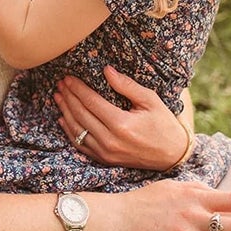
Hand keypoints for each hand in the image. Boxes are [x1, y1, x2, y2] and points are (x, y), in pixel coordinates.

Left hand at [55, 66, 187, 169]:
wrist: (172, 156)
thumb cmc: (163, 125)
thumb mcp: (150, 100)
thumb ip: (126, 85)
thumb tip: (106, 70)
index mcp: (121, 124)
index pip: (91, 102)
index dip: (77, 88)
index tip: (68, 78)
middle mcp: (110, 140)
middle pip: (81, 114)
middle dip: (68, 97)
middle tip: (60, 84)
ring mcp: (105, 153)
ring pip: (77, 130)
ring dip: (65, 112)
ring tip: (58, 97)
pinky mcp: (104, 160)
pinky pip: (81, 145)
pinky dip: (69, 131)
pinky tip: (62, 119)